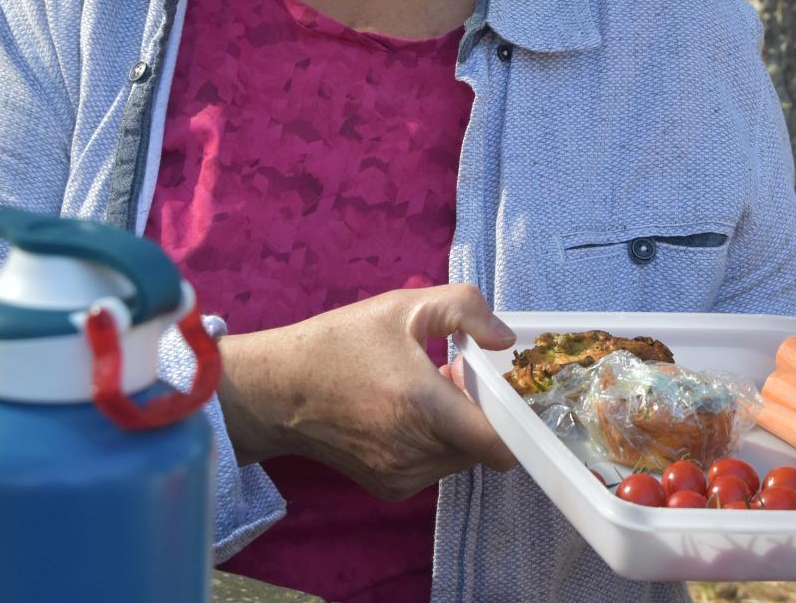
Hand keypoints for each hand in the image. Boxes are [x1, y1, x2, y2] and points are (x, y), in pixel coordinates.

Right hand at [215, 284, 518, 500]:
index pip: (500, 442)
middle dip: (482, 411)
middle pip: (483, 446)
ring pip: (461, 457)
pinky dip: (435, 441)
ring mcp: (403, 477)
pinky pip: (435, 466)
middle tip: (457, 373)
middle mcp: (416, 453)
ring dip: (459, 427)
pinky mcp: (390, 489)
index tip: (507, 386)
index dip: (516, 417)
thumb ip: (465, 309)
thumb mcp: (404, 306)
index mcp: (423, 407)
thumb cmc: (341, 343)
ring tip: (427, 389)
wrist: (279, 391)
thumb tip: (505, 339)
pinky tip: (407, 411)